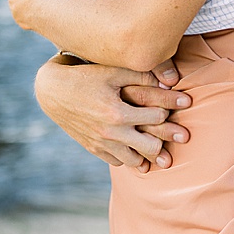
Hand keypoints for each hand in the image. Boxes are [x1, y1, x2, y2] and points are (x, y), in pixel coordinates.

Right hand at [34, 55, 191, 171]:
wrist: (52, 91)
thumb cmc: (86, 75)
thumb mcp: (113, 71)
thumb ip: (141, 75)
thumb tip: (168, 80)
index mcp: (118, 113)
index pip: (156, 116)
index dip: (168, 107)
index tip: (180, 103)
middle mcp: (110, 133)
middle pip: (150, 147)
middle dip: (165, 139)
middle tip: (178, 133)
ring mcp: (101, 144)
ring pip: (134, 161)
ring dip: (147, 152)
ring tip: (156, 144)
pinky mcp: (92, 148)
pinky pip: (117, 162)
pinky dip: (128, 156)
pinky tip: (134, 147)